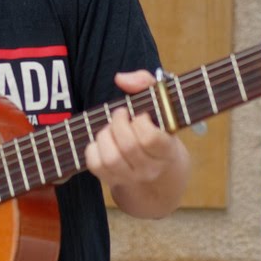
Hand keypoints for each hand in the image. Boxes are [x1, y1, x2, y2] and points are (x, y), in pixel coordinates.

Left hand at [83, 70, 182, 191]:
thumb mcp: (163, 105)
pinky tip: (104, 141)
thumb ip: (146, 83)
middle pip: (128, 147)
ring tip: (111, 128)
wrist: (163, 175)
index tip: (140, 114)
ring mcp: (131, 178)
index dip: (140, 122)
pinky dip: (93, 148)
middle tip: (121, 115)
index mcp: (167, 150)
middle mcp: (151, 168)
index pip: (150, 139)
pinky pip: (95, 165)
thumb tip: (121, 78)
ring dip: (105, 136)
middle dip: (118, 123)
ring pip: (110, 159)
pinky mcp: (112, 181)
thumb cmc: (161, 131)